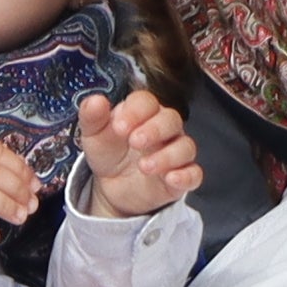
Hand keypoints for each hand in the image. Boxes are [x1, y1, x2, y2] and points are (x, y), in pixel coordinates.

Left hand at [72, 89, 200, 221]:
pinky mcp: (182, 177)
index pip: (147, 102)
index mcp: (143, 113)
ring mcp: (175, 152)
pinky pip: (193, 174)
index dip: (135, 112)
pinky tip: (171, 179)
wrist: (112, 187)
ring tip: (143, 166)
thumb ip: (92, 116)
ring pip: (185, 146)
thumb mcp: (94, 135)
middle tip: (134, 141)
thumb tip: (95, 100)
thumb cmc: (109, 152)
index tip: (118, 127)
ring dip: (167, 155)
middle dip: (154, 129)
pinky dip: (186, 176)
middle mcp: (164, 129)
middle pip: (171, 119)